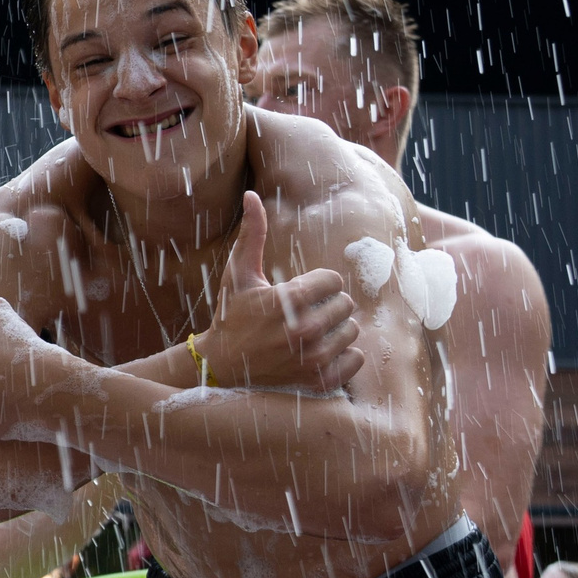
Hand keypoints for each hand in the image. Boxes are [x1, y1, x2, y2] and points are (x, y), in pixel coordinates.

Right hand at [193, 192, 363, 391]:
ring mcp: (313, 358)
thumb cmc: (232, 315)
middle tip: (303, 314)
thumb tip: (251, 196)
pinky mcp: (319, 380)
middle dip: (327, 306)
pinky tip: (318, 352)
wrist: (222, 366)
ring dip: (335, 330)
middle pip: (345, 305)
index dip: (318, 284)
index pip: (334, 281)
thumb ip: (252, 235)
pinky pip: (355, 360)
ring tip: (310, 334)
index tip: (299, 294)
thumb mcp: (239, 274)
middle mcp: (304, 330)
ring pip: (352, 331)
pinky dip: (343, 356)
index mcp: (288, 301)